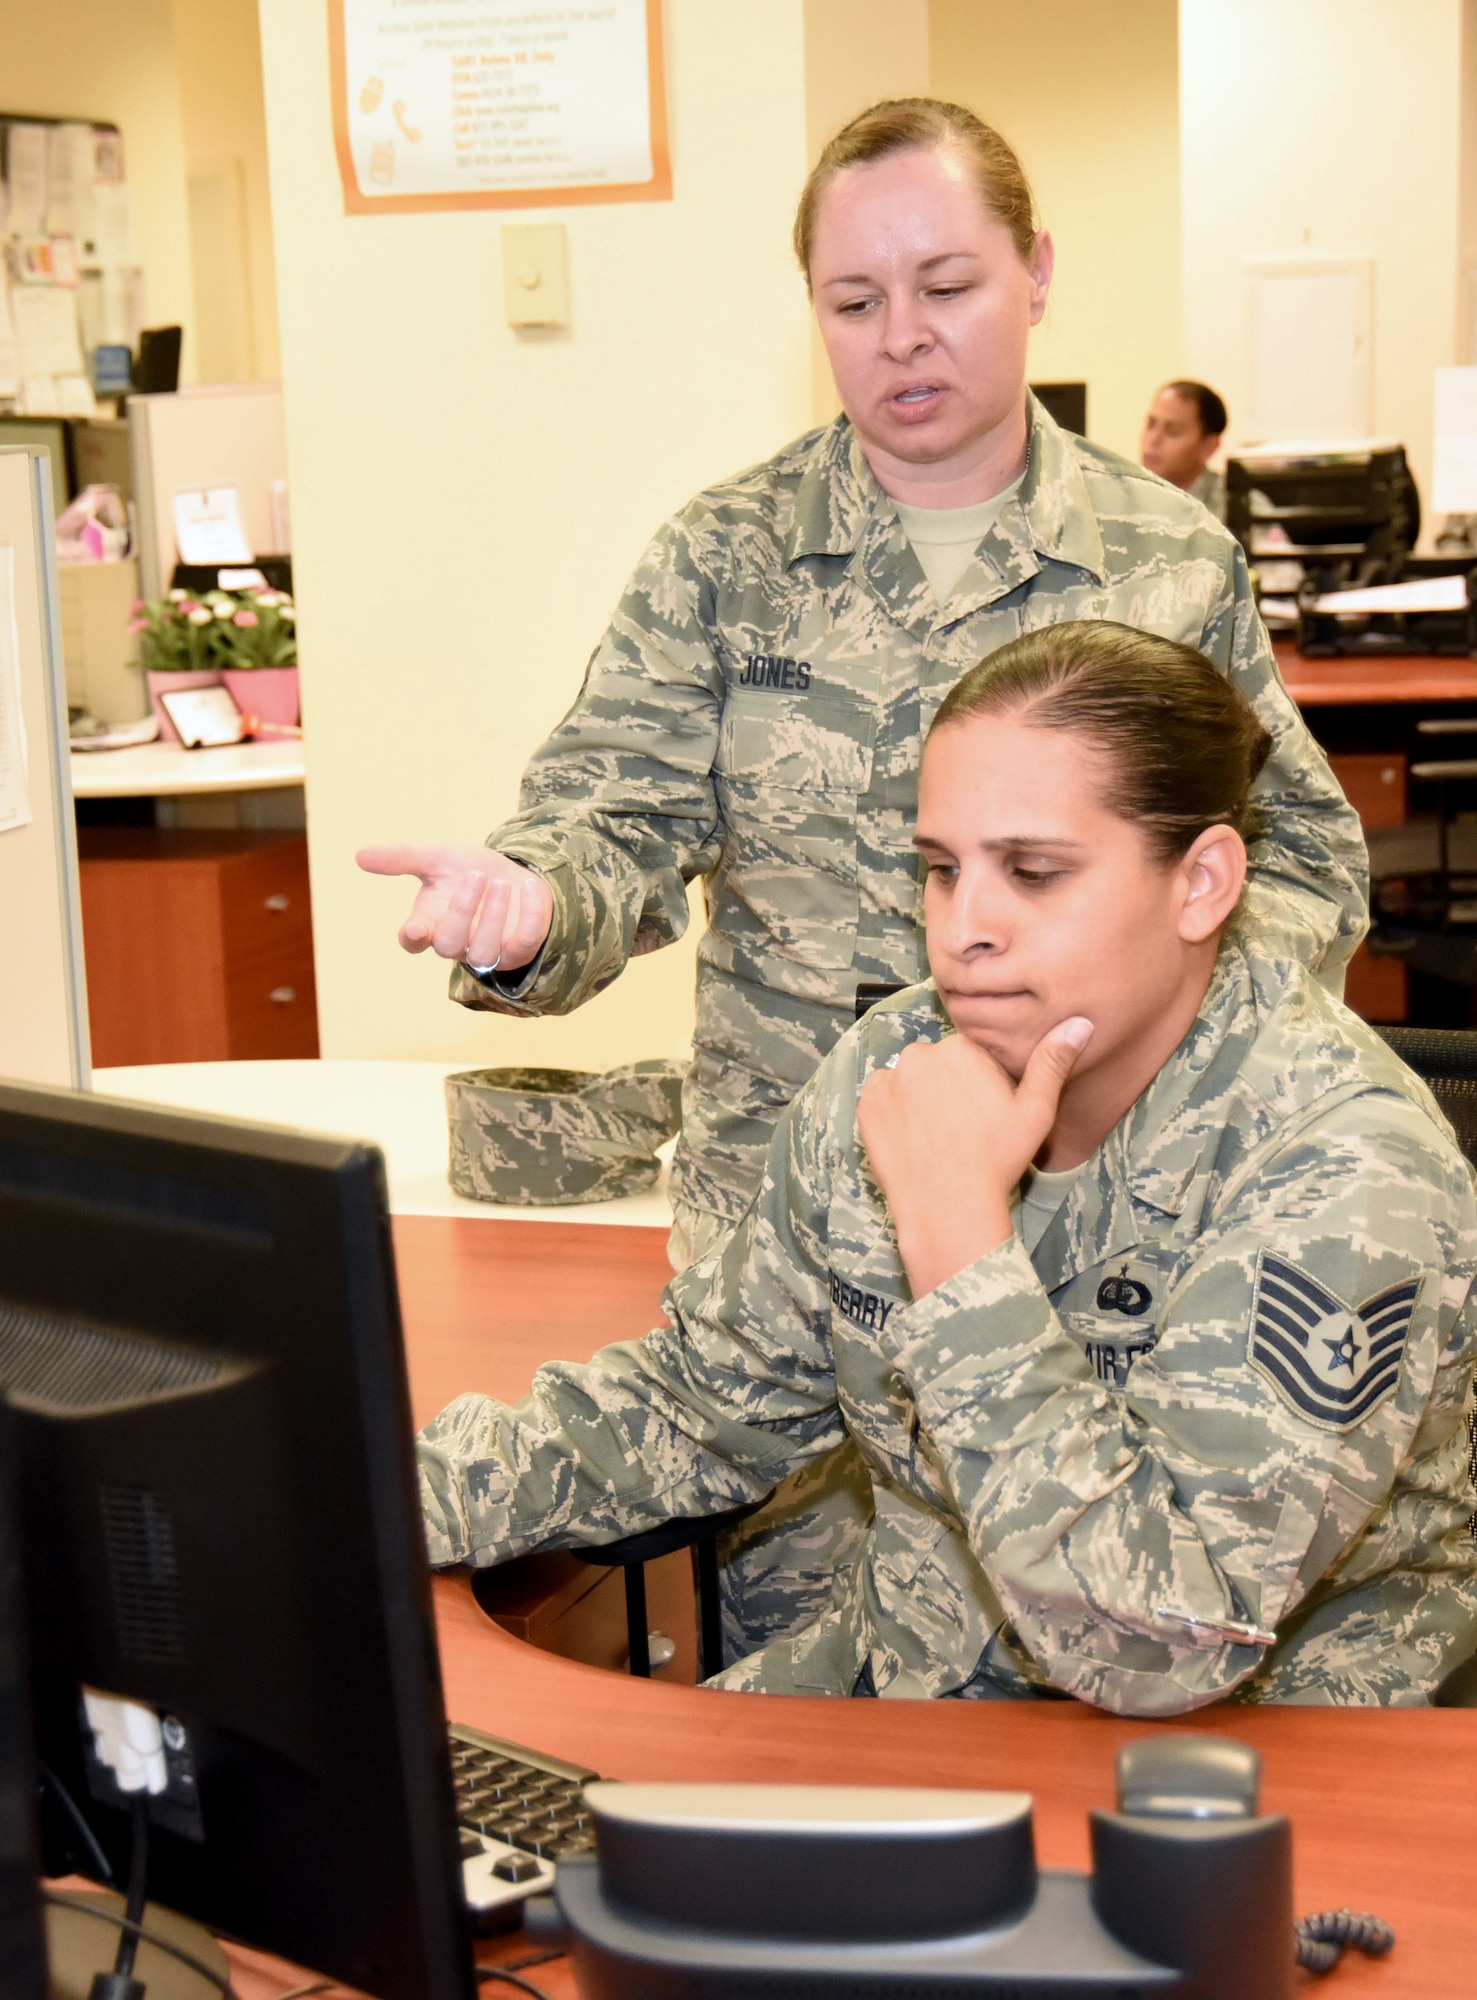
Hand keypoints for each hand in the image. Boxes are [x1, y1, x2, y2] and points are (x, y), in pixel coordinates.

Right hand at [355, 844, 553, 971]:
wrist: (512, 875)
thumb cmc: (467, 871)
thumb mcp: (436, 858)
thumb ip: (402, 858)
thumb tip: (359, 855)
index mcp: (429, 923)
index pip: (412, 941)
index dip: (413, 937)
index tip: (414, 928)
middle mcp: (455, 943)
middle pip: (448, 944)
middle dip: (462, 911)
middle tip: (476, 877)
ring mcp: (487, 951)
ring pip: (484, 952)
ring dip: (493, 918)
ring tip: (501, 883)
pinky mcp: (519, 950)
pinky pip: (526, 943)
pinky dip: (529, 916)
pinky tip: (529, 886)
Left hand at [857, 1018, 1092, 1300]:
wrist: (948, 1207)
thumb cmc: (997, 1160)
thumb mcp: (1036, 1111)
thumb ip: (1052, 1061)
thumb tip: (1080, 1022)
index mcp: (961, 1049)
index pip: (969, 1052)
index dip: (981, 1081)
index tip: (986, 1111)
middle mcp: (919, 1055)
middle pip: (937, 1063)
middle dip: (948, 1085)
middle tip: (963, 1126)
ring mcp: (887, 1081)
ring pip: (908, 1079)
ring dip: (919, 1097)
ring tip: (937, 1135)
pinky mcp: (866, 1107)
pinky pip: (881, 1099)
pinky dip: (893, 1113)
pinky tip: (913, 1138)